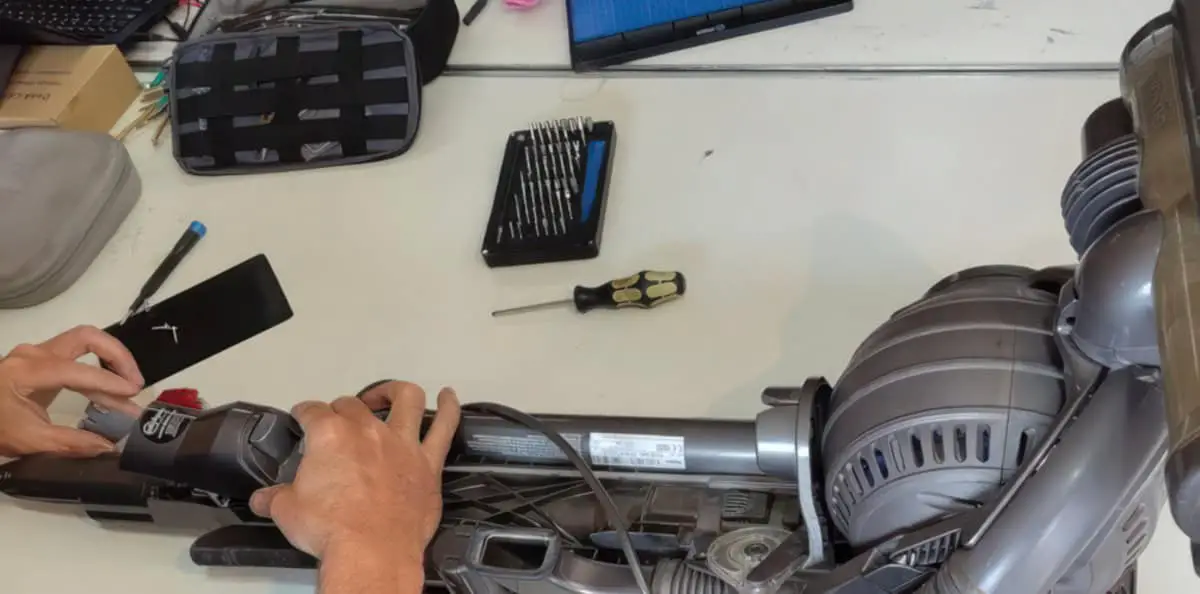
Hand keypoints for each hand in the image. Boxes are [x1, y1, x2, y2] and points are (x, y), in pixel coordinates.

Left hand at [0, 326, 143, 457]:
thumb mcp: (29, 441)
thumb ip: (72, 443)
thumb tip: (110, 447)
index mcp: (27, 371)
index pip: (76, 370)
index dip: (108, 382)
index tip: (133, 394)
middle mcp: (33, 354)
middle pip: (87, 338)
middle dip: (117, 357)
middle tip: (136, 383)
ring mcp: (36, 354)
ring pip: (84, 343)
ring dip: (111, 362)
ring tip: (130, 389)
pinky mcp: (40, 361)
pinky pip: (76, 356)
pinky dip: (97, 369)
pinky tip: (110, 390)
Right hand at [250, 381, 460, 565]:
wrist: (372, 552)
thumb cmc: (330, 530)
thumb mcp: (288, 513)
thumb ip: (275, 498)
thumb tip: (262, 498)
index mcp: (330, 435)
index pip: (312, 411)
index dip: (305, 413)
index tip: (303, 418)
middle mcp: (367, 430)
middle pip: (353, 404)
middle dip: (341, 408)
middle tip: (337, 421)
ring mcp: (402, 443)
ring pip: (406, 399)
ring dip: (394, 392)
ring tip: (386, 395)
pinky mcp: (428, 463)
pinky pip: (445, 427)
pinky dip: (450, 408)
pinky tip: (450, 397)